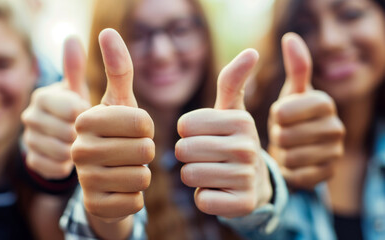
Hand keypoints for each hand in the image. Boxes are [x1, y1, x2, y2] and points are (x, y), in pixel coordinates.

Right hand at [22, 38, 89, 178]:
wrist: (73, 139)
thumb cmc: (83, 109)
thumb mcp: (82, 90)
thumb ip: (77, 68)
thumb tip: (71, 37)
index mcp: (42, 96)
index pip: (73, 110)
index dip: (90, 116)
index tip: (94, 115)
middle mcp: (29, 116)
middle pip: (67, 132)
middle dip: (84, 134)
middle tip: (90, 132)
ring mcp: (28, 140)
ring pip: (61, 152)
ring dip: (78, 152)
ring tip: (83, 144)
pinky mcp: (32, 161)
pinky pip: (54, 168)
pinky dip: (68, 166)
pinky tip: (73, 159)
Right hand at [71, 29, 153, 223]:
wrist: (102, 178)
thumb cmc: (115, 134)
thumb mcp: (119, 102)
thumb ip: (118, 69)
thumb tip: (108, 31)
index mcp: (85, 120)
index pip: (143, 123)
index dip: (147, 128)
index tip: (135, 130)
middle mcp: (79, 149)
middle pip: (144, 150)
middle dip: (145, 152)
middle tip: (130, 152)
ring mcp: (84, 180)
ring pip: (142, 177)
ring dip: (141, 174)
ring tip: (125, 169)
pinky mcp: (94, 206)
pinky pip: (136, 201)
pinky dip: (135, 196)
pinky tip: (119, 189)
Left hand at [175, 49, 271, 217]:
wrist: (254, 182)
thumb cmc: (233, 141)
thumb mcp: (232, 111)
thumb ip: (232, 81)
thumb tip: (252, 51)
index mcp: (241, 120)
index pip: (184, 125)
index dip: (188, 133)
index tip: (206, 136)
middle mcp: (247, 147)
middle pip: (183, 150)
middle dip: (189, 156)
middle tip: (209, 158)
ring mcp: (247, 177)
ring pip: (189, 175)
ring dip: (195, 176)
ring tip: (214, 173)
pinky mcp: (242, 204)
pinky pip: (201, 200)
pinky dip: (205, 197)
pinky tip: (220, 192)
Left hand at [268, 33, 344, 189]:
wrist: (295, 149)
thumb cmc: (289, 116)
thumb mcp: (290, 92)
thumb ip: (293, 67)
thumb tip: (290, 37)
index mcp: (324, 103)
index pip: (284, 111)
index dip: (274, 115)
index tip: (279, 115)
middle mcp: (336, 127)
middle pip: (284, 135)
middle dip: (275, 134)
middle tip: (281, 133)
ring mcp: (334, 153)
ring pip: (290, 156)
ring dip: (280, 152)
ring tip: (286, 147)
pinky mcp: (327, 174)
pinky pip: (297, 175)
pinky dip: (288, 170)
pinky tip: (291, 163)